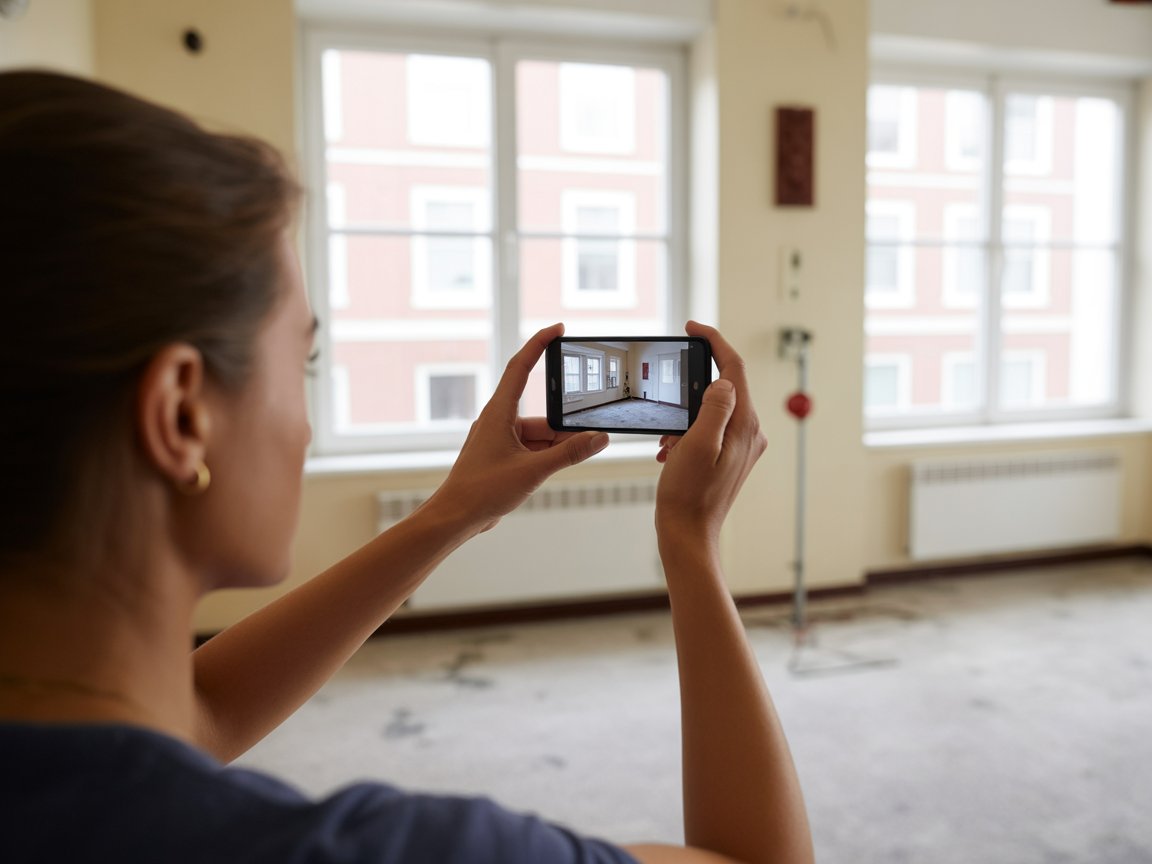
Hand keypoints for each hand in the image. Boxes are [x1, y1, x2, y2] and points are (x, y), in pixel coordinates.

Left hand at [431, 323, 608, 532]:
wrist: (455, 517)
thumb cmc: (482, 491)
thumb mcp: (534, 471)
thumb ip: (569, 454)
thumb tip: (598, 438)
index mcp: (498, 412)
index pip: (521, 367)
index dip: (539, 344)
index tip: (558, 329)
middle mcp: (498, 421)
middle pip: (541, 414)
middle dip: (564, 426)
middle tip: (586, 434)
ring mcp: (499, 439)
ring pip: (538, 435)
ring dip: (556, 446)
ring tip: (573, 458)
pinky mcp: (501, 457)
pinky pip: (531, 449)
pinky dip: (546, 456)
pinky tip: (555, 469)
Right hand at [655, 322, 766, 549]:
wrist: (688, 534)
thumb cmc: (688, 494)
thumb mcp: (696, 445)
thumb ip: (714, 408)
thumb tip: (723, 381)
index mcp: (744, 424)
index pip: (734, 368)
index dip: (714, 341)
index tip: (693, 328)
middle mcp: (750, 432)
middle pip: (726, 385)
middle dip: (693, 386)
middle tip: (667, 393)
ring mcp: (742, 445)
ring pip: (714, 408)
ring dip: (686, 414)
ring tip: (668, 439)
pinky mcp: (731, 456)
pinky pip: (710, 428)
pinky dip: (688, 431)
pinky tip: (671, 451)